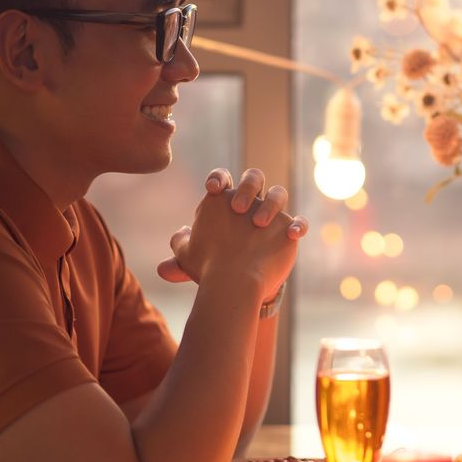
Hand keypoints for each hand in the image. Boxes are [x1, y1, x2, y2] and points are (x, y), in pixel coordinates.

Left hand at [157, 168, 308, 288]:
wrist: (238, 285)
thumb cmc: (212, 266)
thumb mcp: (191, 259)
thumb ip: (179, 256)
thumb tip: (164, 268)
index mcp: (224, 202)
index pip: (223, 178)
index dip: (218, 177)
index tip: (212, 189)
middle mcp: (249, 204)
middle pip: (254, 177)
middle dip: (247, 186)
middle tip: (237, 208)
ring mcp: (269, 216)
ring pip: (278, 194)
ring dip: (270, 204)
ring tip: (259, 224)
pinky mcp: (286, 232)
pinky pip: (298, 222)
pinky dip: (297, 224)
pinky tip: (291, 234)